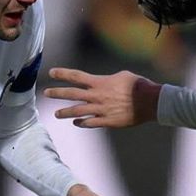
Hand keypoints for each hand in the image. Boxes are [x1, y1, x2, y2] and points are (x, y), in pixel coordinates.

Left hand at [44, 67, 161, 127]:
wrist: (149, 101)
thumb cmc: (138, 85)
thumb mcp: (122, 76)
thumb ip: (108, 80)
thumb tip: (104, 82)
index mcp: (100, 82)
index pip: (76, 76)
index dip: (62, 74)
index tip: (51, 72)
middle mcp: (97, 96)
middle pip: (72, 94)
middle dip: (57, 93)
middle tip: (46, 93)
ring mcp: (101, 109)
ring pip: (77, 111)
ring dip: (65, 112)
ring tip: (56, 114)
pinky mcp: (107, 121)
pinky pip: (90, 123)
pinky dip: (81, 123)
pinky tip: (76, 123)